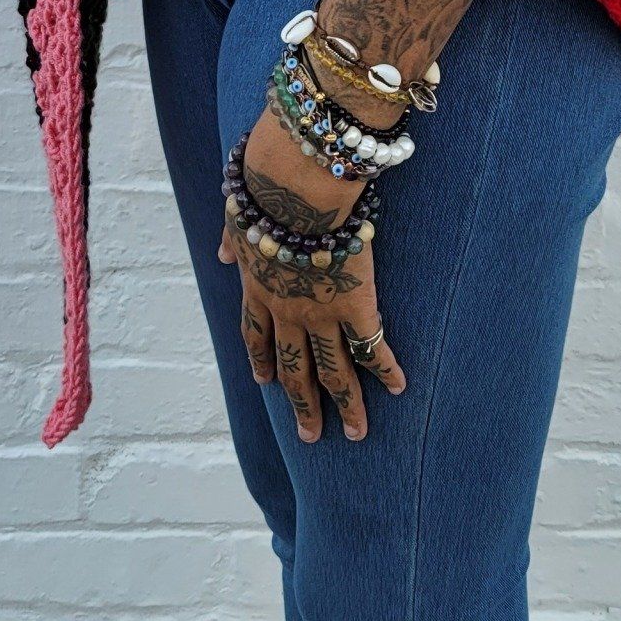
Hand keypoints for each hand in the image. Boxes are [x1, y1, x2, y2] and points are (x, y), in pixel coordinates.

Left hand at [219, 101, 406, 441]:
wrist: (294, 185)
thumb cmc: (265, 189)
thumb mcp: (238, 215)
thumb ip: (230, 238)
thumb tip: (221, 253)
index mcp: (257, 286)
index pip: (257, 335)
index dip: (262, 360)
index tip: (265, 381)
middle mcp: (286, 310)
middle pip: (294, 368)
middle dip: (303, 404)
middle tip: (311, 435)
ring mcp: (320, 311)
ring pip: (333, 369)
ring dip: (346, 403)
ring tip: (358, 432)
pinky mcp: (354, 303)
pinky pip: (371, 345)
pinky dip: (385, 369)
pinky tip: (398, 387)